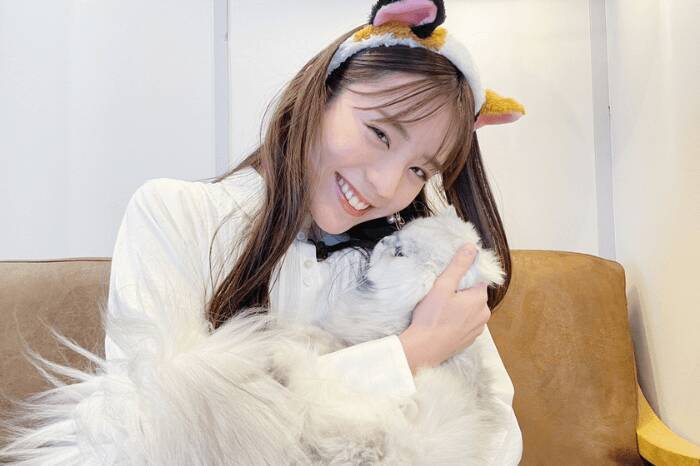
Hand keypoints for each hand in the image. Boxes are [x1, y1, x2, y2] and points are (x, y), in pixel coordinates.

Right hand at [398, 244, 490, 375]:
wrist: (424, 348)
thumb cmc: (432, 317)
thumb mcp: (443, 286)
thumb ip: (458, 265)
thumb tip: (471, 247)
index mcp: (480, 299)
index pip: (477, 280)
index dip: (463, 278)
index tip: (449, 282)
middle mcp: (483, 315)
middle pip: (474, 295)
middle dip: (461, 293)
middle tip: (442, 296)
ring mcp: (477, 330)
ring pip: (470, 310)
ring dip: (460, 308)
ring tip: (440, 310)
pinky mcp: (469, 340)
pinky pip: (466, 324)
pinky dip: (457, 321)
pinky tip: (443, 322)